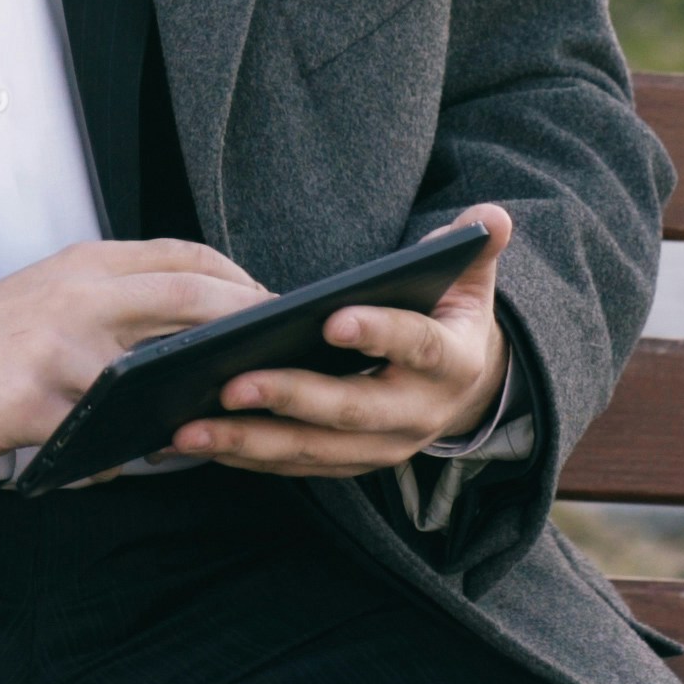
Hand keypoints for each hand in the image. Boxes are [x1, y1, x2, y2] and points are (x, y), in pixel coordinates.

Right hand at [0, 238, 269, 462]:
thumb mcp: (54, 291)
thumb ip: (116, 296)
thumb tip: (198, 322)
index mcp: (86, 265)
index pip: (181, 255)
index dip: (237, 278)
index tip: (272, 304)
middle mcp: (79, 296)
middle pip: (188, 296)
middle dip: (247, 321)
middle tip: (281, 351)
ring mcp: (58, 350)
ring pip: (154, 372)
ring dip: (191, 401)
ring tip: (216, 420)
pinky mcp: (34, 403)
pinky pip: (99, 437)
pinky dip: (119, 455)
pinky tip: (124, 462)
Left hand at [175, 206, 513, 477]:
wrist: (465, 387)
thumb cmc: (447, 317)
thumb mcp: (469, 280)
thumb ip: (475, 248)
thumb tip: (492, 217)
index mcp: (450, 362)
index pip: (418, 346)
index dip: (380, 333)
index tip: (332, 320)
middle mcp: (418, 414)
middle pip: (353, 410)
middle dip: (291, 397)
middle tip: (232, 383)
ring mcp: (382, 447)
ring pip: (314, 449)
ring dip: (251, 442)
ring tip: (190, 428)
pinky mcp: (350, 463)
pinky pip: (295, 467)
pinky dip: (247, 458)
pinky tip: (197, 443)